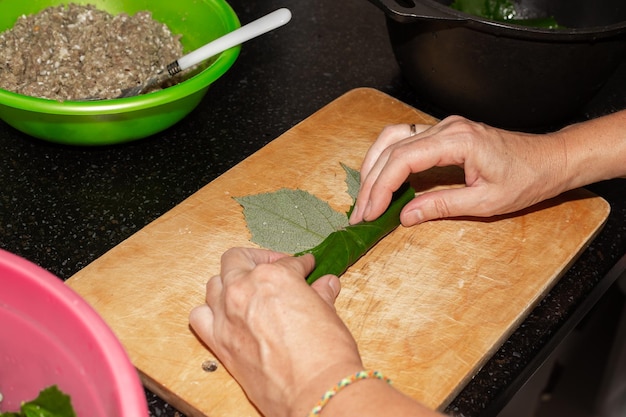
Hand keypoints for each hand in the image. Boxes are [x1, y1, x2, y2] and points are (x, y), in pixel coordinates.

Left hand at [189, 248, 363, 416]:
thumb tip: (325, 284)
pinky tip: (226, 314)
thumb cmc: (325, 353)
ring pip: (214, 284)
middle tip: (275, 266)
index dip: (299, 264)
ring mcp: (226, 315)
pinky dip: (209, 311)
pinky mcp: (218, 342)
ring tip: (248, 288)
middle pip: (237, 260)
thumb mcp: (327, 314)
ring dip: (230, 282)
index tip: (305, 267)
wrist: (315, 392)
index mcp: (273, 276)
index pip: (286, 263)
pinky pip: (199, 316)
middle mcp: (243, 289)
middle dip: (257, 259)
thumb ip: (320, 295)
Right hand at [349, 116, 566, 225]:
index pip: (403, 160)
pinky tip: (381, 176)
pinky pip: (404, 139)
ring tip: (364, 195)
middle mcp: (445, 127)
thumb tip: (405, 216)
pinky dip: (386, 158)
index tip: (369, 212)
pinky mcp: (444, 132)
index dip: (381, 187)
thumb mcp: (485, 202)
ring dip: (373, 166)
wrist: (549, 160)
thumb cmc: (526, 179)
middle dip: (370, 182)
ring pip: (392, 138)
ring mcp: (443, 127)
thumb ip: (441, 206)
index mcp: (457, 141)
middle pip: (391, 148)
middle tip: (360, 212)